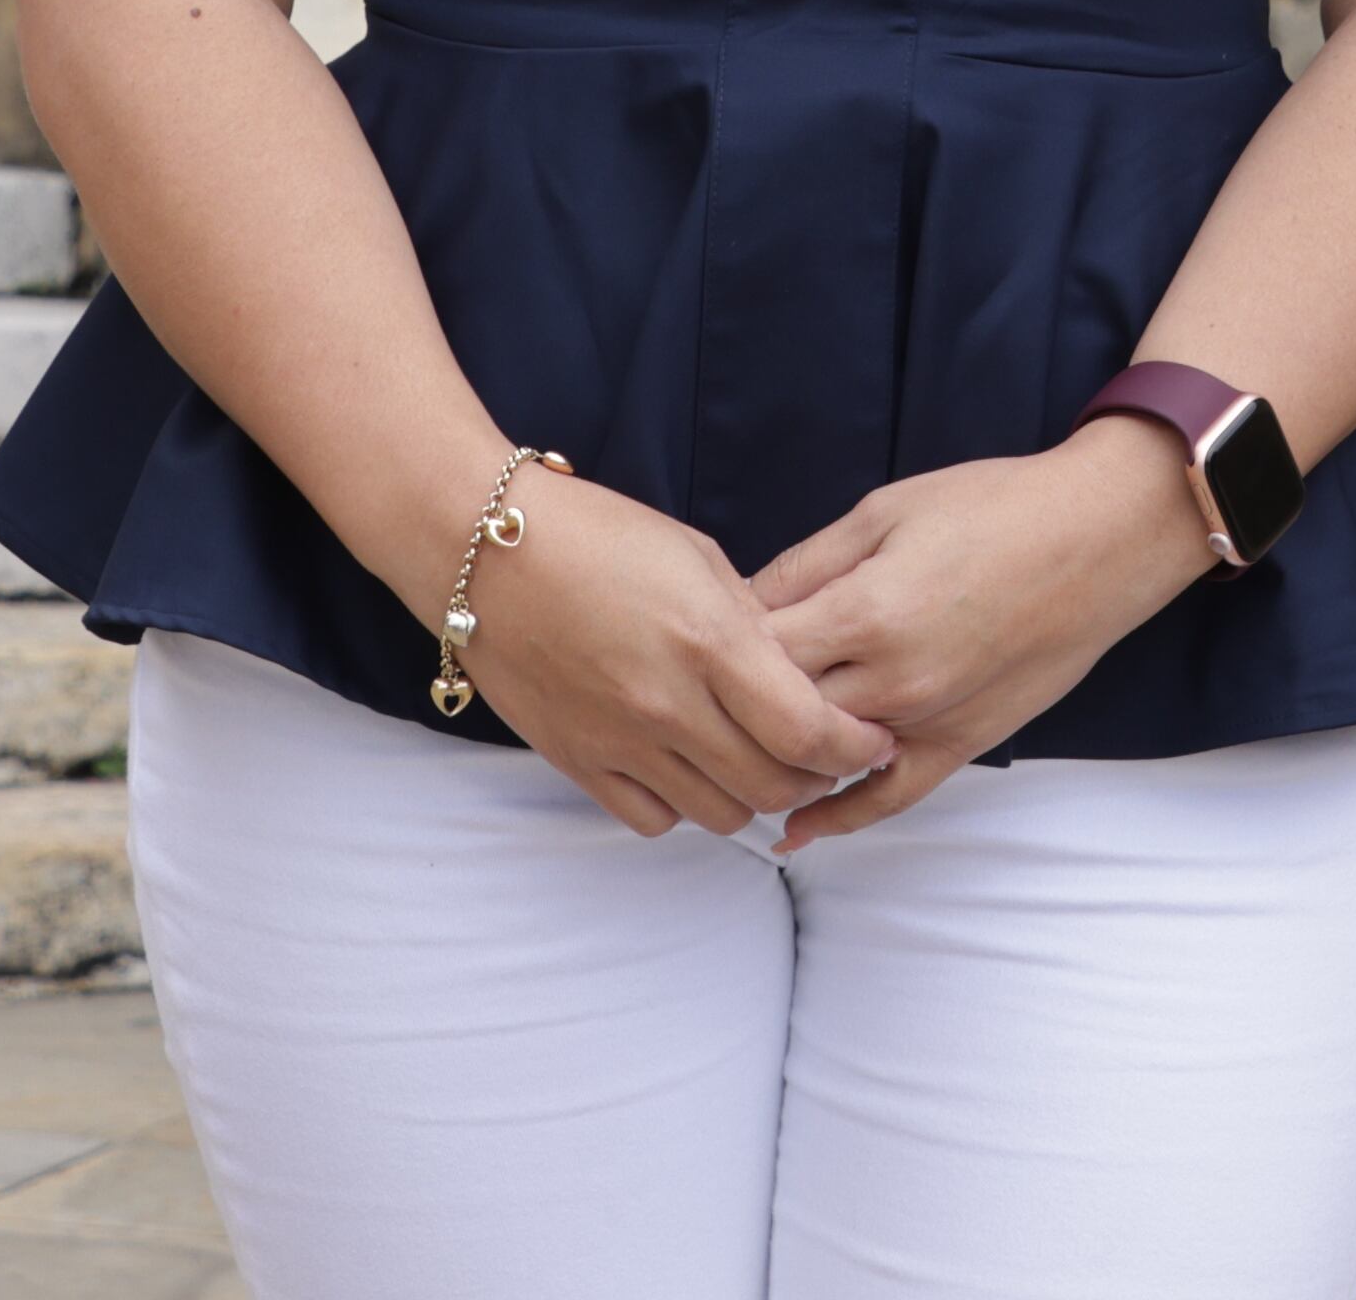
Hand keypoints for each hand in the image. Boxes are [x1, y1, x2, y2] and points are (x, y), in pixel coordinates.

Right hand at [430, 466, 893, 839]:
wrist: (484, 550)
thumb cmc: (598, 535)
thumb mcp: (697, 558)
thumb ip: (754, 624)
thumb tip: (797, 677)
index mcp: (710, 641)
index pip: (808, 732)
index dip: (854, 747)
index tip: (871, 740)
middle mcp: (668, 703)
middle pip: (774, 785)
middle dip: (816, 777)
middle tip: (826, 757)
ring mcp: (620, 740)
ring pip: (721, 815)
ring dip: (754, 796)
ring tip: (760, 763)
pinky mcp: (578, 760)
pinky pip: (653, 819)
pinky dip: (685, 806)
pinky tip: (691, 769)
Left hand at [749, 423, 1221, 849]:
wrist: (1100, 538)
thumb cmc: (996, 509)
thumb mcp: (885, 511)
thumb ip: (807, 565)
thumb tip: (739, 604)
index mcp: (865, 613)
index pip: (752, 653)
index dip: (715, 644)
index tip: (696, 631)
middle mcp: (891, 682)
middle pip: (778, 715)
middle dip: (735, 703)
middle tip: (705, 688)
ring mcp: (928, 722)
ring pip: (822, 763)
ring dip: (774, 756)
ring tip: (728, 748)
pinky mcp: (962, 744)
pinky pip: (888, 799)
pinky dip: (836, 820)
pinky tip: (791, 830)